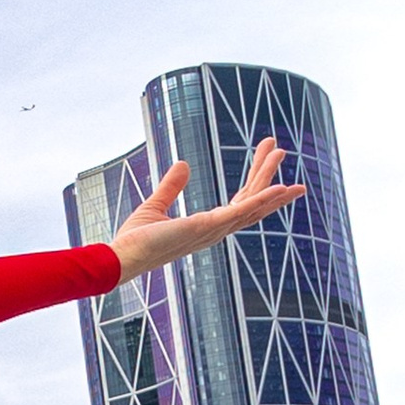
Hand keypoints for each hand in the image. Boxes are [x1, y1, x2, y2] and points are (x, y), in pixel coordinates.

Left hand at [110, 137, 305, 281]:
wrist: (123, 256)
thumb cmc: (137, 239)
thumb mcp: (156, 205)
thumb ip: (172, 186)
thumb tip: (183, 164)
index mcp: (208, 225)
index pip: (239, 200)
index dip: (254, 178)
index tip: (264, 154)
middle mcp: (217, 230)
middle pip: (251, 199)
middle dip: (266, 173)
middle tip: (280, 149)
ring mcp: (215, 230)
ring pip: (252, 203)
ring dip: (269, 179)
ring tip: (282, 153)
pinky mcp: (208, 227)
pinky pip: (242, 212)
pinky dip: (263, 200)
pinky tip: (280, 187)